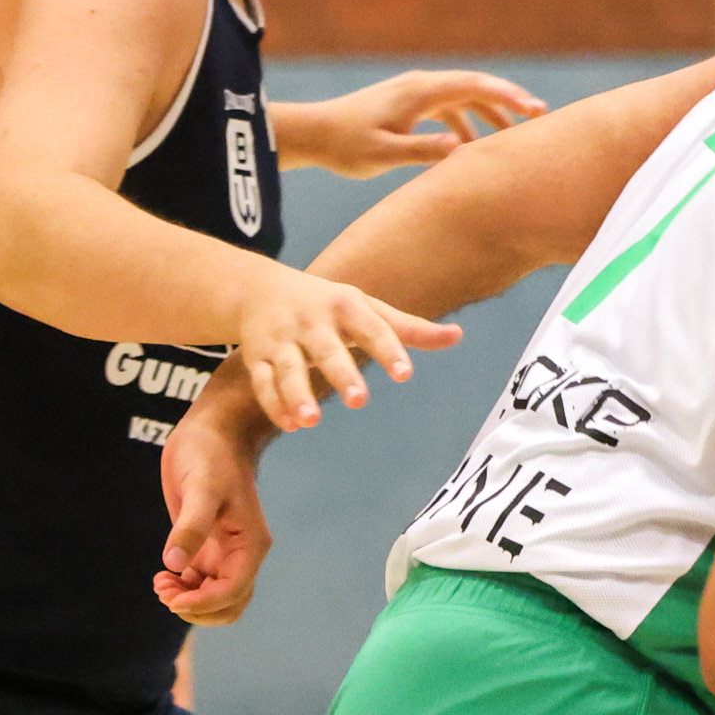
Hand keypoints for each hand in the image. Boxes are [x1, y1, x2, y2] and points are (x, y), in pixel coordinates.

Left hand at [157, 382, 276, 626]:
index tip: (171, 597)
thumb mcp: (200, 487)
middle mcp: (241, 554)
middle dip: (196, 609)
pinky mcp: (207, 547)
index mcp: (250, 544)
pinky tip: (163, 576)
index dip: (203, 603)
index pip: (232, 592)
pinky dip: (183, 589)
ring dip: (188, 602)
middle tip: (164, 591)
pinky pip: (200, 584)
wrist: (213, 431)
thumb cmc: (210, 453)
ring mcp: (225, 553)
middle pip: (228, 606)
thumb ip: (190, 526)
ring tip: (161, 584)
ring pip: (215, 599)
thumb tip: (175, 565)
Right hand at [233, 269, 459, 431]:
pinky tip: (291, 425)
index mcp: (345, 307)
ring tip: (311, 421)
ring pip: (288, 370)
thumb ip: (409, 328)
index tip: (405, 374)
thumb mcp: (367, 309)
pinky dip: (275, 404)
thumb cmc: (328, 303)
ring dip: (297, 395)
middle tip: (359, 401)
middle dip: (340, 374)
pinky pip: (263, 384)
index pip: (371, 329)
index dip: (388, 351)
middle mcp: (311, 322)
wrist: (259, 289)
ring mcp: (281, 340)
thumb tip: (457, 336)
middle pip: (326, 350)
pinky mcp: (257, 358)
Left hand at [289, 68, 546, 175]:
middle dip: (508, 100)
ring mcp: (414, 92)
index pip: (475, 86)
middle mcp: (421, 85)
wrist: (313, 134)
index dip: (508, 96)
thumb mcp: (383, 154)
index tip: (534, 110)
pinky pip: (447, 107)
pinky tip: (471, 146)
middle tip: (539, 117)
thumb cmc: (346, 146)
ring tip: (513, 136)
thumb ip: (422, 150)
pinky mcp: (408, 103)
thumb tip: (460, 146)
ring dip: (489, 114)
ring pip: (463, 97)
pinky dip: (466, 122)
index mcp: (420, 92)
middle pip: (475, 86)